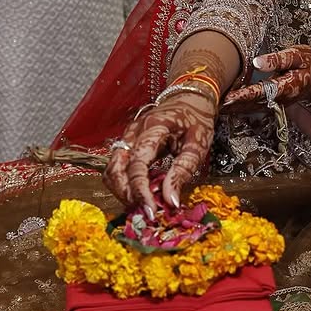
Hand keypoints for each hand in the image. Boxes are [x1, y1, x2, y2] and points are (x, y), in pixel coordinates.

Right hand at [103, 93, 216, 213]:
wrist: (190, 98)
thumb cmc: (197, 119)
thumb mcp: (199, 144)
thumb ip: (183, 170)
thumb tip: (170, 201)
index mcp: (152, 127)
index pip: (137, 163)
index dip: (140, 190)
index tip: (151, 211)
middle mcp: (133, 133)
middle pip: (115, 170)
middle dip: (127, 195)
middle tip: (148, 212)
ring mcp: (127, 138)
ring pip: (111, 171)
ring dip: (124, 192)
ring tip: (146, 205)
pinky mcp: (127, 145)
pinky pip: (117, 169)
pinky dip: (126, 185)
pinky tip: (144, 193)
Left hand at [222, 45, 310, 123]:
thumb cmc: (308, 63)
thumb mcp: (297, 55)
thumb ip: (277, 59)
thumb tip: (257, 62)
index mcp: (285, 86)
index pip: (260, 91)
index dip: (243, 95)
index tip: (227, 98)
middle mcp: (279, 98)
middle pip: (252, 104)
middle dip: (232, 106)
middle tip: (212, 106)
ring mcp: (275, 103)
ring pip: (252, 108)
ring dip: (234, 109)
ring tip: (214, 107)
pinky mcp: (272, 102)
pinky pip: (254, 106)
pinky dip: (240, 107)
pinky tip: (228, 105)